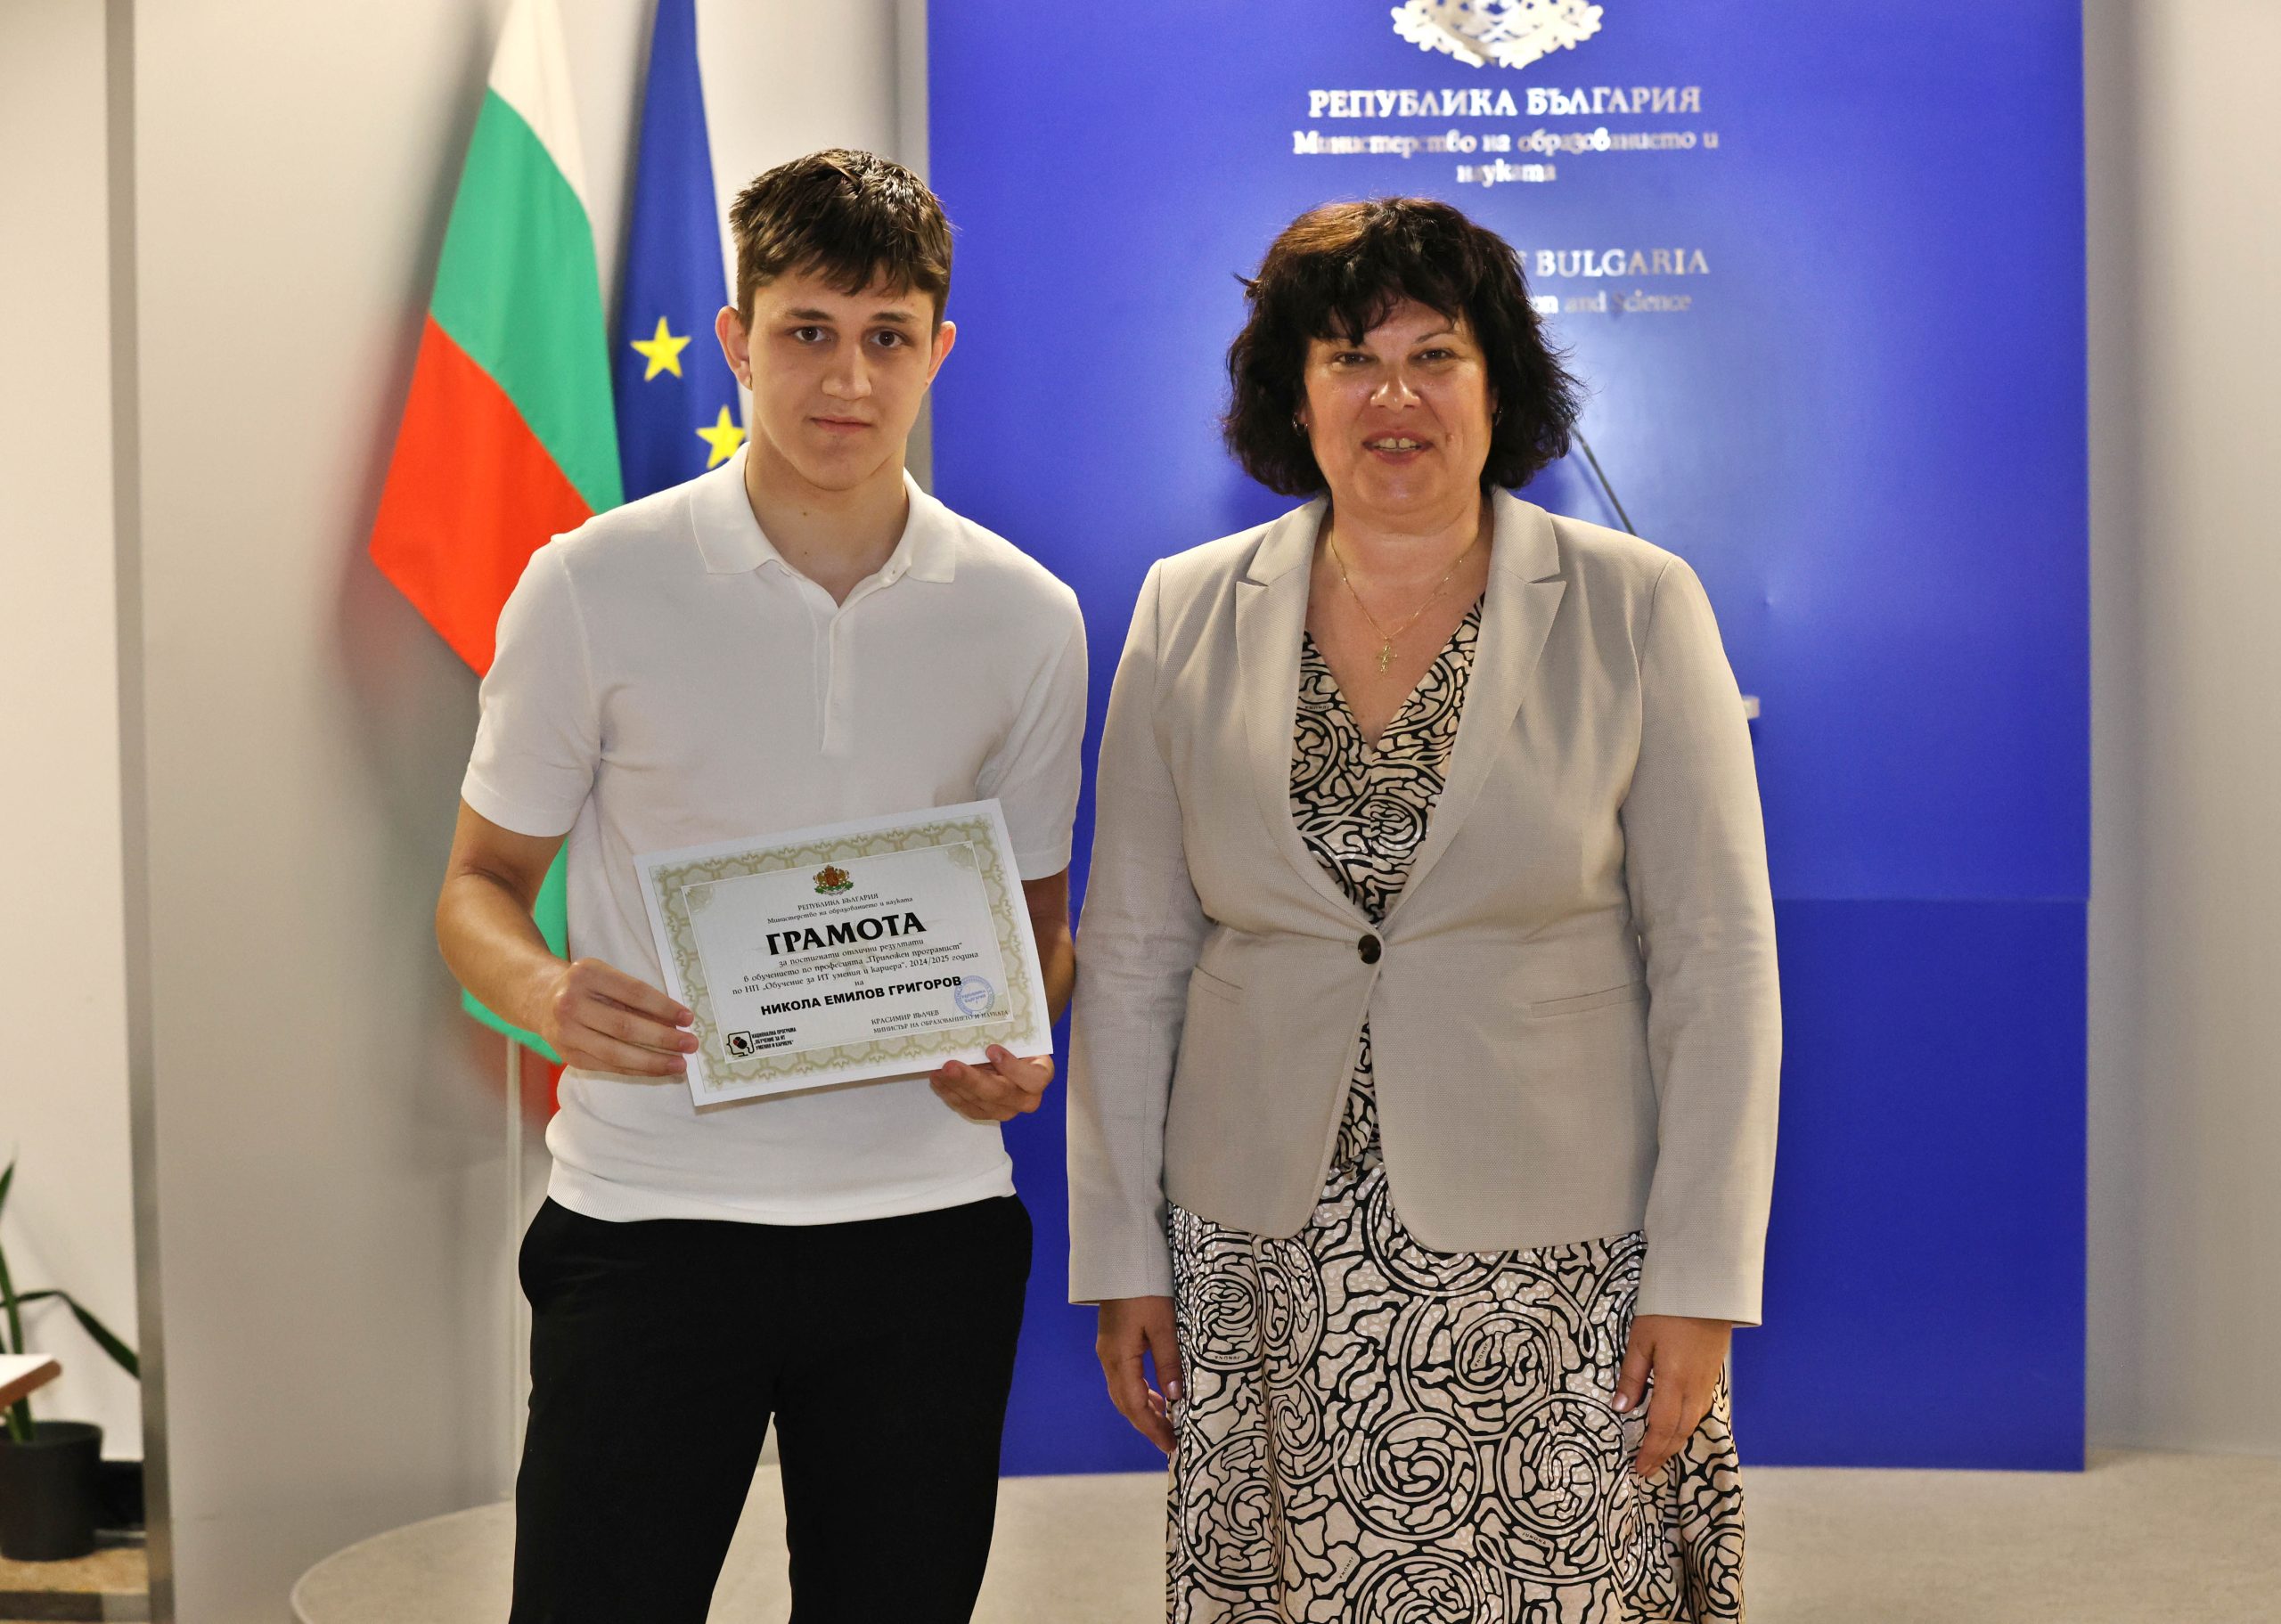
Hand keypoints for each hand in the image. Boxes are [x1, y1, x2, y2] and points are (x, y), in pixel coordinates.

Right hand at [537, 957, 694, 1075]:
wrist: (540, 998)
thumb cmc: (585, 986)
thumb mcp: (607, 978)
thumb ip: (636, 998)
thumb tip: (676, 1021)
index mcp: (587, 974)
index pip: (634, 993)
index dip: (664, 1007)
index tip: (688, 1018)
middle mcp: (572, 1003)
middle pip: (625, 1026)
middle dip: (663, 1038)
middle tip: (690, 1044)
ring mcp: (567, 1032)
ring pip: (616, 1053)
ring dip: (652, 1061)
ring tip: (679, 1064)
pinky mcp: (568, 1055)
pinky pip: (608, 1066)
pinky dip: (636, 1069)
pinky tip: (657, 1069)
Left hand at [928, 1045, 1054, 1121]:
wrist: (1013, 1057)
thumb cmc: (1016, 1043)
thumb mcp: (1016, 1037)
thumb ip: (1005, 1036)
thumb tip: (977, 1024)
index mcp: (1040, 1075)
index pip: (1033, 1078)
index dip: (1012, 1066)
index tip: (991, 1049)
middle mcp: (1027, 1098)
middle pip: (1000, 1093)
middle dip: (972, 1080)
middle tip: (949, 1066)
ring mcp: (1007, 1110)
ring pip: (980, 1103)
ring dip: (955, 1087)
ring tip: (937, 1071)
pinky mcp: (988, 1114)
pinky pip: (968, 1109)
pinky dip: (951, 1094)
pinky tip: (938, 1081)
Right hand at [1096, 1295, 1181, 1455]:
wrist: (1121, 1258)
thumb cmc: (1145, 1287)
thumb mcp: (1163, 1323)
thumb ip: (1168, 1360)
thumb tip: (1174, 1397)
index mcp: (1120, 1357)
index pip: (1135, 1405)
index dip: (1152, 1428)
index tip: (1169, 1446)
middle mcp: (1109, 1358)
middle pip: (1125, 1403)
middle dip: (1147, 1425)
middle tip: (1170, 1442)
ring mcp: (1109, 1350)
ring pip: (1123, 1392)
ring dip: (1143, 1410)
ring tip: (1166, 1423)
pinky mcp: (1113, 1341)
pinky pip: (1125, 1377)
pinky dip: (1140, 1392)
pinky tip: (1156, 1394)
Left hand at [1614, 1313, 1731, 1479]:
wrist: (1710, 1291)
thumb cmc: (1669, 1311)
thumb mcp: (1641, 1340)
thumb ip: (1631, 1377)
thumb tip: (1621, 1410)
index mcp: (1673, 1383)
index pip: (1660, 1428)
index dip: (1649, 1452)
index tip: (1638, 1470)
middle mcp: (1694, 1389)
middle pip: (1678, 1432)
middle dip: (1662, 1455)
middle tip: (1646, 1471)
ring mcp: (1706, 1383)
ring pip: (1691, 1424)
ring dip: (1674, 1443)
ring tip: (1659, 1455)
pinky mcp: (1712, 1375)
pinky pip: (1699, 1411)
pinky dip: (1685, 1426)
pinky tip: (1677, 1427)